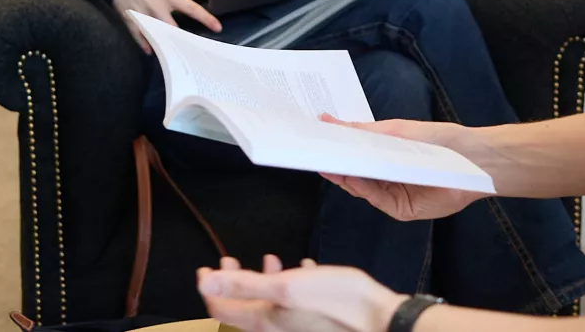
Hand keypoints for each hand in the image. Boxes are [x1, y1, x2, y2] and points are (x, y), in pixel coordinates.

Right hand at [113, 0, 221, 50]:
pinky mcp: (130, 17)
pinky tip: (151, 51)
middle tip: (194, 50)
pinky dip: (144, 43)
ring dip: (165, 43)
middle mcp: (157, 5)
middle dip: (184, 38)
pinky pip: (138, 34)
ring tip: (174, 55)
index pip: (191, 8)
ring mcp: (143, 13)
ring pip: (157, 32)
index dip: (206, 18)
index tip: (217, 27)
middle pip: (174, 26)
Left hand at [199, 255, 404, 331]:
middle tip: (230, 262)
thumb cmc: (336, 303)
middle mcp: (275, 329)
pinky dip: (291, 287)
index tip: (206, 267)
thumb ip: (244, 285)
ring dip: (263, 282)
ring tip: (269, 260)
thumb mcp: (286, 286)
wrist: (379, 322)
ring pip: (268, 305)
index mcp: (263, 321)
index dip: (210, 287)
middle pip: (242, 308)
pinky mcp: (315, 322)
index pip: (221, 308)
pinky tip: (303, 270)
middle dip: (234, 282)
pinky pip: (294, 305)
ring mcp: (295, 327)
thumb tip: (206, 282)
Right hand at [318, 114, 493, 219]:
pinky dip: (362, 189)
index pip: (353, 156)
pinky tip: (352, 178)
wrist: (471, 158)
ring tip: (327, 164)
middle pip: (354, 174)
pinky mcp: (402, 209)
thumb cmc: (438, 140)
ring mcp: (394, 195)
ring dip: (344, 177)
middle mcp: (387, 178)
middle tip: (314, 155)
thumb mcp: (395, 130)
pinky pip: (376, 199)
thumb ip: (362, 130)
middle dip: (335, 165)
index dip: (335, 150)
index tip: (315, 141)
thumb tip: (328, 120)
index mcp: (385, 158)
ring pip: (362, 188)